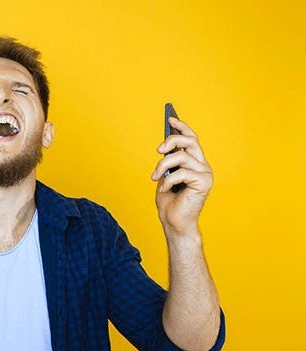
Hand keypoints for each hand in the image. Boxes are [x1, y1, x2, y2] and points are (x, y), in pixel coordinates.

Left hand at [151, 117, 212, 234]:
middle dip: (172, 140)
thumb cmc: (169, 202)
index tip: (170, 118)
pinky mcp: (203, 182)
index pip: (191, 139)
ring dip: (163, 166)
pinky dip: (168, 180)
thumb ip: (167, 162)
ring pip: (181, 157)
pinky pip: (181, 172)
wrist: (174, 222)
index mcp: (195, 163)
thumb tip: (164, 146)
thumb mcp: (164, 176)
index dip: (182, 127)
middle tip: (159, 149)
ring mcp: (205, 174)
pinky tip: (164, 189)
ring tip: (155, 177)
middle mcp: (202, 165)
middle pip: (190, 141)